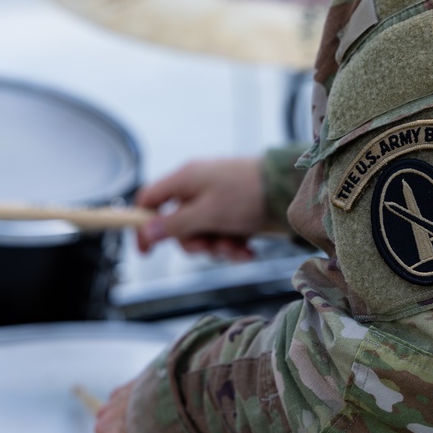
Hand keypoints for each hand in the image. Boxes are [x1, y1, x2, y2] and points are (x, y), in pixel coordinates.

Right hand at [135, 157, 266, 258]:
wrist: (289, 188)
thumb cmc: (246, 194)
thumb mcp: (207, 214)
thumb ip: (174, 225)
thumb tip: (144, 232)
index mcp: (184, 180)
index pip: (149, 199)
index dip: (143, 225)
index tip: (146, 251)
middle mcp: (197, 188)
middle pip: (178, 225)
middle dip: (195, 243)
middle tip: (210, 247)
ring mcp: (216, 200)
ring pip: (203, 234)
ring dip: (218, 248)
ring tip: (237, 249)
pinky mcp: (234, 211)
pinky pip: (222, 234)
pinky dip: (233, 245)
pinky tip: (248, 250)